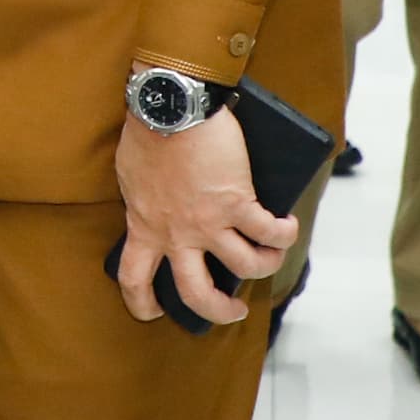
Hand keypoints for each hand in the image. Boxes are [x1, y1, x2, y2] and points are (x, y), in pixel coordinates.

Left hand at [110, 109, 294, 327]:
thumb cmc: (147, 134)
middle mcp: (177, 233)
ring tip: (272, 257)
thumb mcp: (132, 178)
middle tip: (233, 310)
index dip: (141, 303)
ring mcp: (209, 221)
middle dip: (218, 310)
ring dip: (266, 266)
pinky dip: (284, 233)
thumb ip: (144, 202)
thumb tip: (156, 207)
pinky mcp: (238, 203)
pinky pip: (270, 232)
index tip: (152, 312)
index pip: (134, 277)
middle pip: (196, 292)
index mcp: (144, 226)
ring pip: (246, 267)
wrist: (171, 107)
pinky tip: (287, 226)